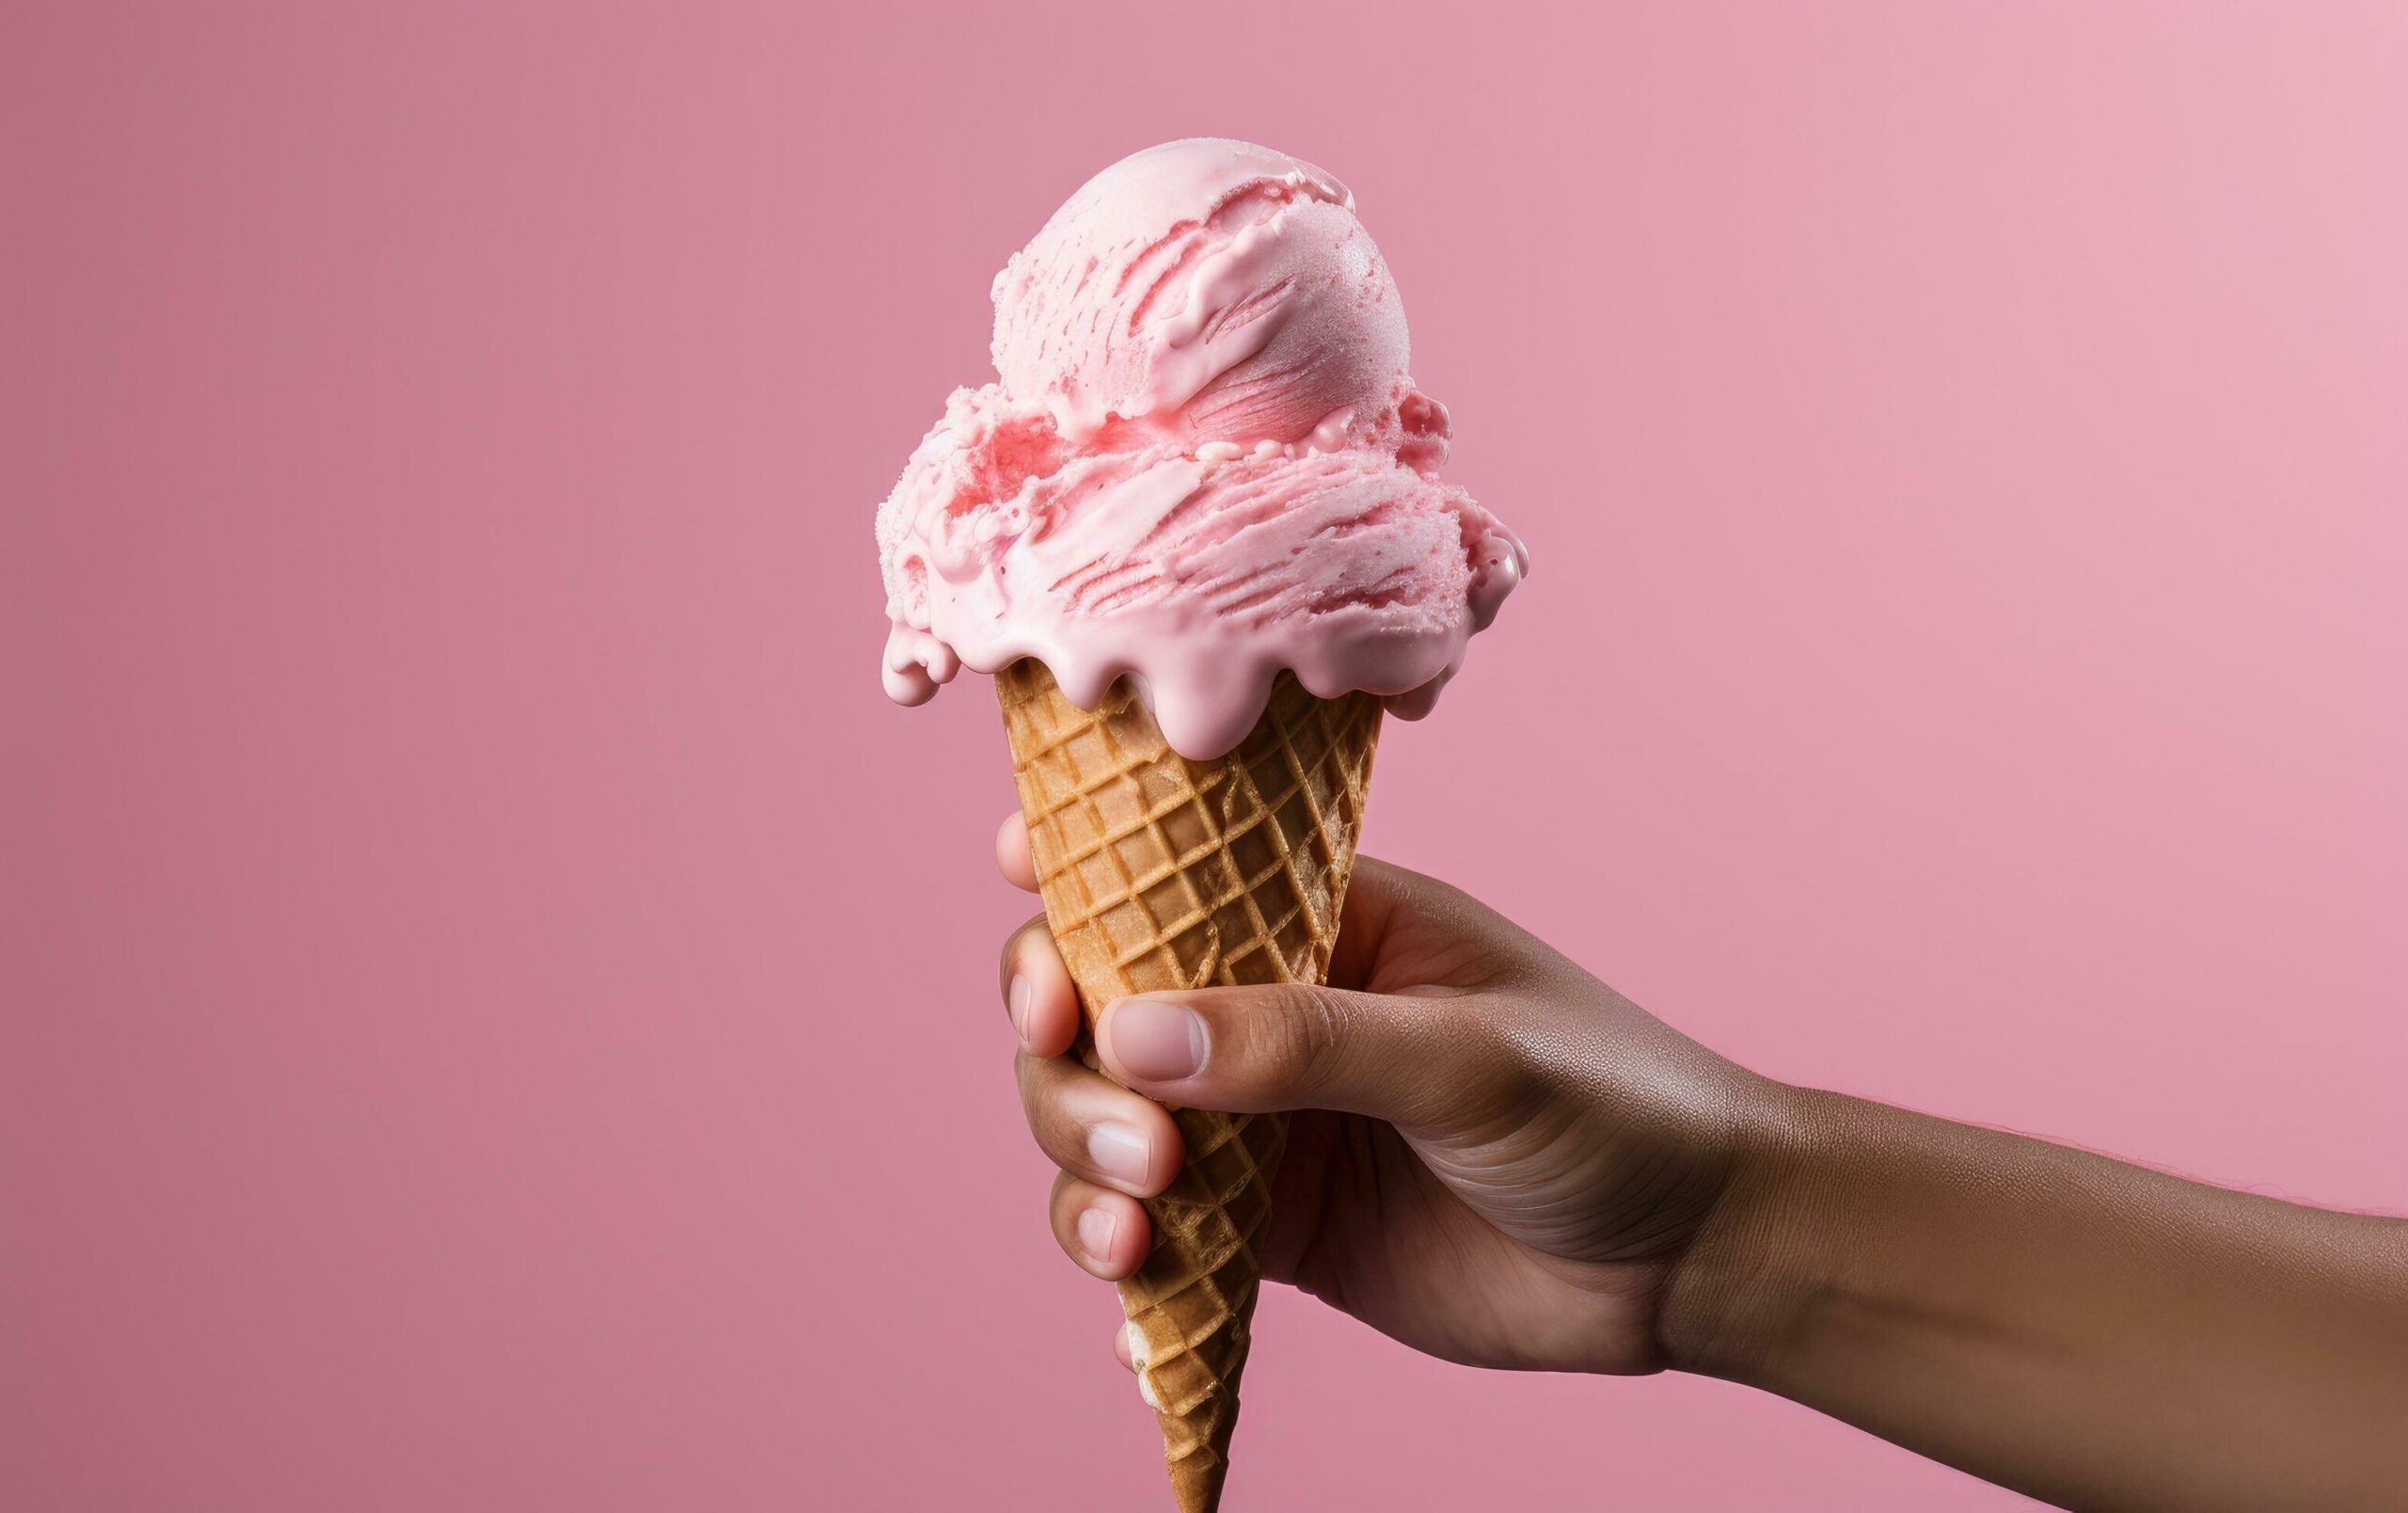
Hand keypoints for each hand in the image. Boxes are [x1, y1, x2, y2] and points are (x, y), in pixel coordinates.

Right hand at [993, 812, 1784, 1377]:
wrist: (1693, 1256)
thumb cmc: (1612, 1103)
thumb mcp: (1468, 1055)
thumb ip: (1306, 1042)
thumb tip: (1131, 1034)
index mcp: (1329, 920)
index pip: (1174, 869)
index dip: (1082, 865)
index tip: (1019, 875)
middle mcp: (1275, 1011)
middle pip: (1102, 1002)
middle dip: (1071, 1049)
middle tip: (1127, 1119)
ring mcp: (1265, 1121)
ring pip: (1104, 1115)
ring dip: (1082, 1153)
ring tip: (1139, 1212)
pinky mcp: (1271, 1227)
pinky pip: (1150, 1224)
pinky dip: (1111, 1242)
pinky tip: (1129, 1267)